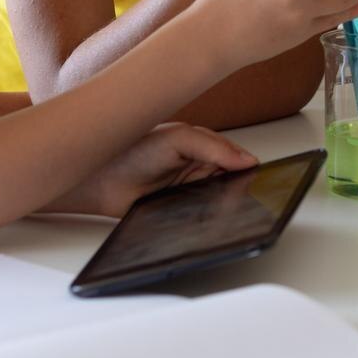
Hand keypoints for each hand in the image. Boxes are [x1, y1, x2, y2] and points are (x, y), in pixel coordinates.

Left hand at [51, 122, 255, 217]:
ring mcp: (189, 191)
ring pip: (218, 200)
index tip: (258, 173)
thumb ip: (213, 147)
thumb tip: (247, 160)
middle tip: (243, 193)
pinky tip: (208, 218)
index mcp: (202, 145)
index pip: (235, 156)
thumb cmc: (131, 151)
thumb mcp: (178, 138)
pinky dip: (207, 219)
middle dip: (237, 186)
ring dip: (222, 203)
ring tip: (226, 205)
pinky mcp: (179, 212)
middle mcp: (198, 168)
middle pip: (230, 180)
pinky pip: (201, 217)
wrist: (99, 180)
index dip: (246, 164)